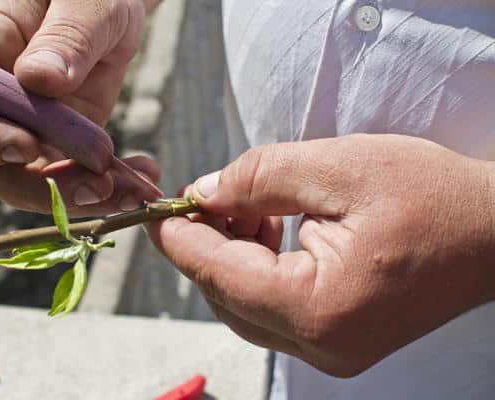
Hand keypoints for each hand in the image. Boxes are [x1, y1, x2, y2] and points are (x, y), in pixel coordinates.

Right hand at [0, 0, 156, 215]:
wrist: (114, 8)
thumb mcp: (86, 2)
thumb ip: (66, 37)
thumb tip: (39, 79)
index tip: (28, 148)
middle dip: (41, 187)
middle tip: (98, 186)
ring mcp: (28, 127)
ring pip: (34, 183)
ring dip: (80, 198)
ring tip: (133, 192)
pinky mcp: (61, 144)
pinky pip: (73, 179)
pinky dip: (107, 189)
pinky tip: (140, 180)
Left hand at [146, 134, 494, 376]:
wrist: (494, 233)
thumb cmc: (431, 196)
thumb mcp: (340, 168)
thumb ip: (259, 178)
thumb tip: (204, 192)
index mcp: (320, 308)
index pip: (220, 276)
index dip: (179, 239)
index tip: (155, 211)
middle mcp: (321, 345)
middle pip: (227, 296)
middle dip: (204, 244)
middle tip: (201, 197)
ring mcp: (331, 351)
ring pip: (246, 305)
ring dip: (230, 255)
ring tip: (244, 206)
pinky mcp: (337, 340)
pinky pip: (273, 308)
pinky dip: (256, 270)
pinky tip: (267, 230)